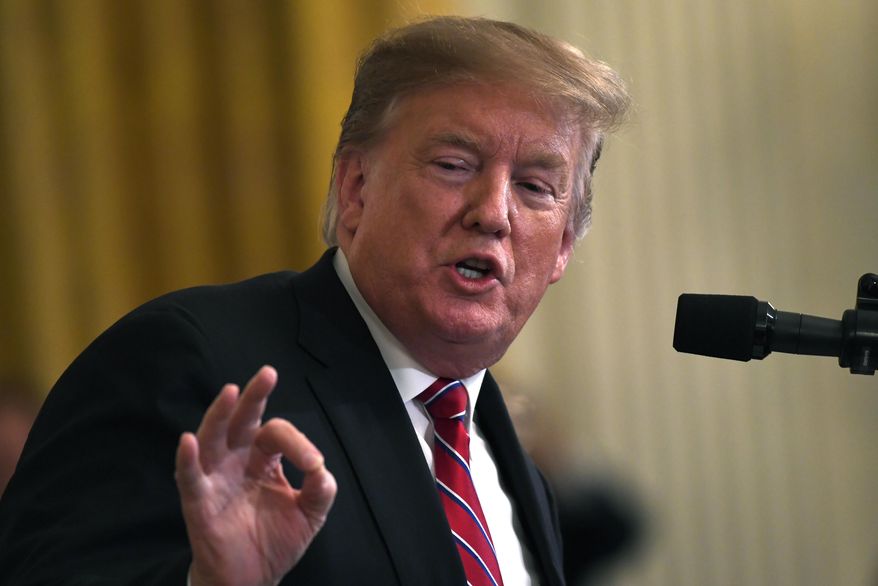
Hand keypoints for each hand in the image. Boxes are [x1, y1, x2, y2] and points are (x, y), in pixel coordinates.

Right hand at [175, 366, 336, 585]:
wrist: (253, 579)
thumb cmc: (276, 540)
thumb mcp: (310, 512)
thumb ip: (321, 489)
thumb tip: (321, 468)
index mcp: (263, 460)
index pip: (276, 434)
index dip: (297, 443)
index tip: (314, 465)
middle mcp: (237, 462)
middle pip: (242, 422)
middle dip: (254, 397)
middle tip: (267, 374)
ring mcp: (216, 480)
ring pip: (213, 440)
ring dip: (220, 415)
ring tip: (231, 392)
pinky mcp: (199, 504)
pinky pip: (190, 479)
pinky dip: (188, 460)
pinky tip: (188, 441)